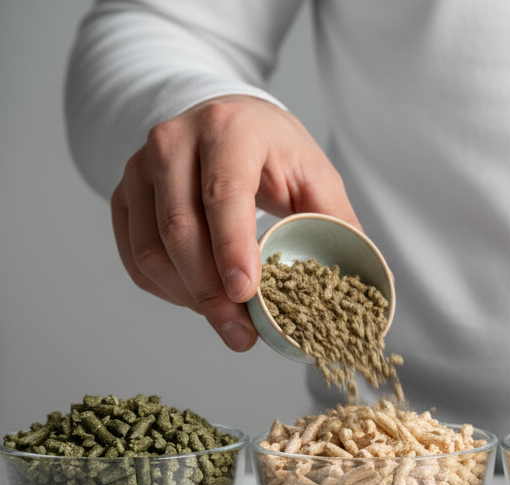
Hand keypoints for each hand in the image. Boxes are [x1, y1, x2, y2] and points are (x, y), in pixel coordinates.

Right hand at [110, 95, 358, 350]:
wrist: (229, 121)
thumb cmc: (277, 153)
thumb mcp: (317, 178)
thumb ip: (341, 226)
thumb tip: (379, 282)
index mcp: (230, 130)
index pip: (223, 193)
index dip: (232, 247)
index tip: (246, 294)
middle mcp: (174, 141)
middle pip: (180, 228)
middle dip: (211, 292)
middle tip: (241, 334)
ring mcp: (140, 167)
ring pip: (152, 248)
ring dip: (189, 298)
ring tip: (229, 324)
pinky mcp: (124, 194)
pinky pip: (136, 257)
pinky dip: (168, 291)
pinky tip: (201, 301)